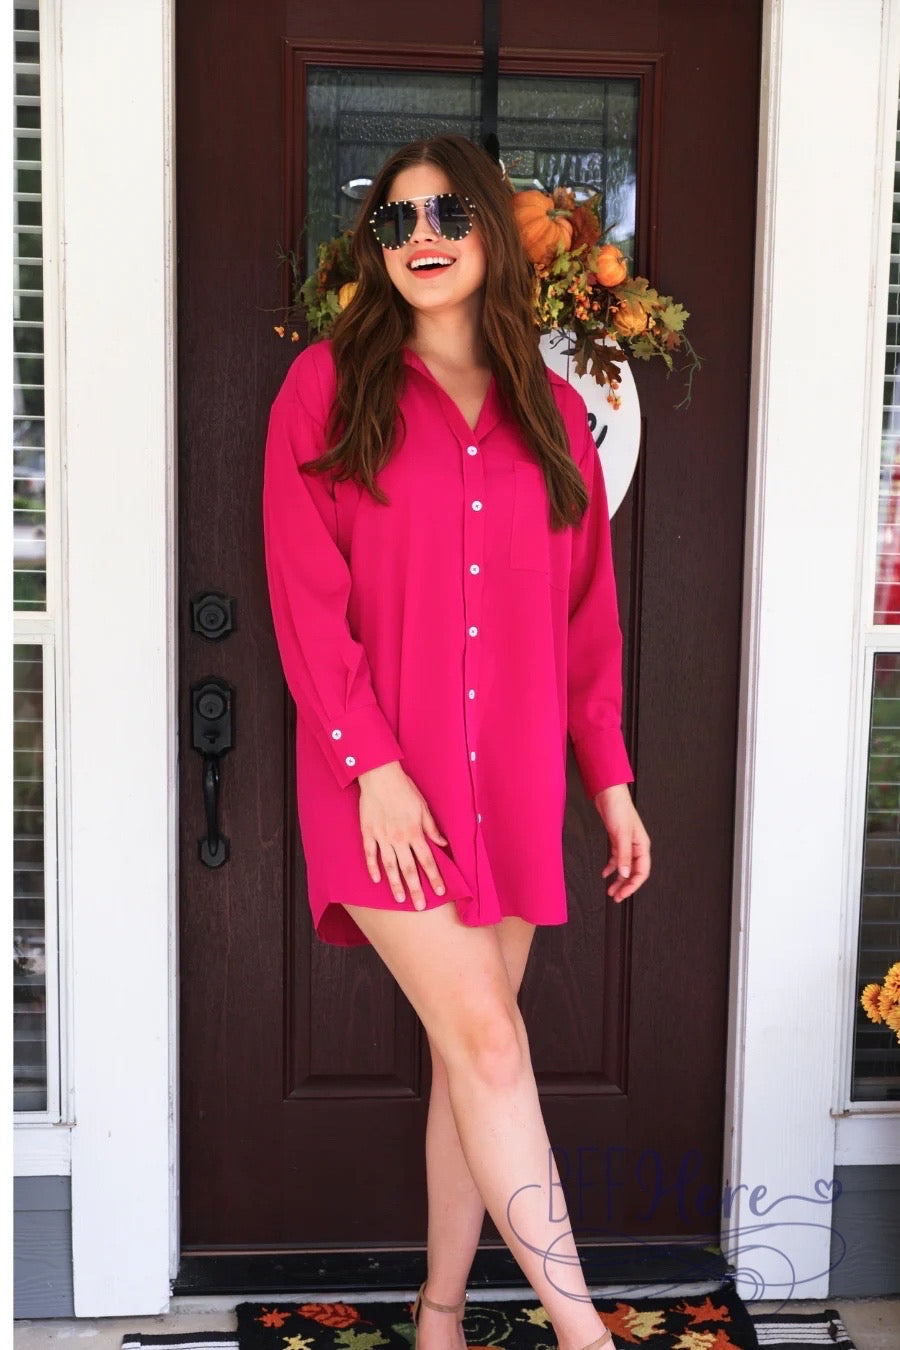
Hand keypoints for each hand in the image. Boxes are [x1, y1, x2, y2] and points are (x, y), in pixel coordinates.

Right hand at [357, 761, 448, 909]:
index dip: (434, 877)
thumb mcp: (423, 807)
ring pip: (389, 866)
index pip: (427, 860)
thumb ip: (431, 828)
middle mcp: (399, 838)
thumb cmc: (405, 789)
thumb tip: (443, 844)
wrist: (380, 776)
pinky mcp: (368, 832)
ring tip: (400, 899)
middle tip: (420, 906)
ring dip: (395, 884)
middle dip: (416, 889)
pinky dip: (372, 867)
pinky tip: (376, 879)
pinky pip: (370, 854)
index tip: (440, 892)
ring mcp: (382, 837)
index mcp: (415, 832)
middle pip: (409, 868)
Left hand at [594, 783, 650, 902]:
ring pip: (624, 867)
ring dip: (618, 879)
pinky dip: (611, 867)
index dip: (633, 885)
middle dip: (625, 885)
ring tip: (610, 889)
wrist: (608, 793)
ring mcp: (626, 843)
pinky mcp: (617, 840)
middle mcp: (636, 846)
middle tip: (616, 896)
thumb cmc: (619, 808)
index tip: (622, 894)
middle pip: (633, 872)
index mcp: (642, 845)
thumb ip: (623, 855)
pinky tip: (605, 873)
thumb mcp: (621, 834)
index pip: (642, 872)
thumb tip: (624, 873)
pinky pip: (616, 858)